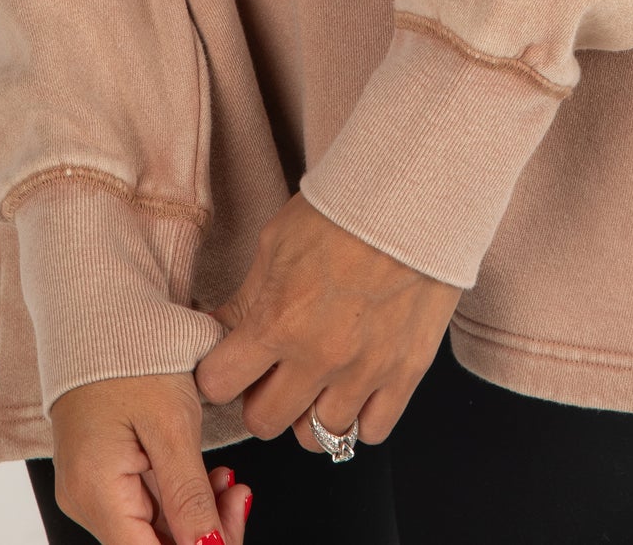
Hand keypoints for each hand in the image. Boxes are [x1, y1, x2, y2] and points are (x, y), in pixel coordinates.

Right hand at [48, 369, 251, 544]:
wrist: (101, 312)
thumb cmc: (132, 353)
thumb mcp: (172, 423)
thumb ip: (189, 495)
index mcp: (95, 491)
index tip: (232, 534)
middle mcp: (85, 499)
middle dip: (203, 536)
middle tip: (239, 500)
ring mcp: (92, 489)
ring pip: (152, 532)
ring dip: (197, 517)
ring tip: (229, 483)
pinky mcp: (104, 475)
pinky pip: (146, 507)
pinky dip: (181, 498)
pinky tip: (207, 478)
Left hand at [193, 192, 461, 449]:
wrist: (413, 197)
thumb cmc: (341, 210)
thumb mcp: (276, 243)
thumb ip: (247, 298)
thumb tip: (218, 331)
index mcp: (277, 320)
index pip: (219, 384)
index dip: (218, 372)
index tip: (228, 362)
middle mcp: (318, 357)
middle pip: (265, 421)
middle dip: (260, 398)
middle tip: (271, 374)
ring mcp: (365, 371)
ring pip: (318, 435)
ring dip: (310, 411)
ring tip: (316, 380)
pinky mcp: (405, 373)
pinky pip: (372, 431)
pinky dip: (359, 417)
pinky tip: (355, 386)